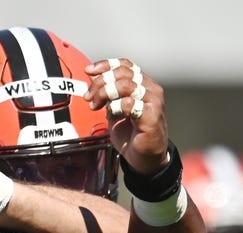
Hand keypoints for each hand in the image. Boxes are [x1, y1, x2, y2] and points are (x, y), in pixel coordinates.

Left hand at [84, 58, 168, 174]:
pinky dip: (115, 107)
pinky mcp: (152, 116)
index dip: (106, 65)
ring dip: (105, 93)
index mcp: (142, 84)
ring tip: (95, 106)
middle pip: (122, 73)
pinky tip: (110, 115)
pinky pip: (129, 104)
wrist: (143, 157)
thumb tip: (92, 79)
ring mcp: (153, 101)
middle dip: (100, 83)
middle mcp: (151, 89)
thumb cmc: (130, 133)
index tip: (88, 70)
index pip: (125, 65)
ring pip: (126, 85)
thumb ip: (108, 95)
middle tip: (88, 97)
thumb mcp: (115, 109)